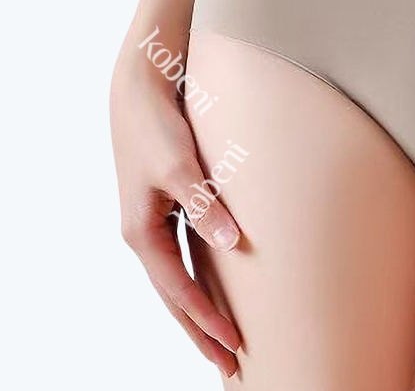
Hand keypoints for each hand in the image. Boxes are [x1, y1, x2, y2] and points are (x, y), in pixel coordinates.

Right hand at [110, 25, 242, 377]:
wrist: (141, 89)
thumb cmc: (158, 126)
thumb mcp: (180, 166)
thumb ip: (205, 205)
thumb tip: (232, 243)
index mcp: (142, 233)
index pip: (178, 291)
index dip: (206, 320)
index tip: (234, 345)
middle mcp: (146, 233)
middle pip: (176, 296)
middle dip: (201, 331)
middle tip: (231, 365)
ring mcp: (156, 221)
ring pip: (181, 277)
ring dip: (202, 308)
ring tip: (226, 336)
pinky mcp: (168, 204)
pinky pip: (186, 252)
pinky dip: (202, 275)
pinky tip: (220, 283)